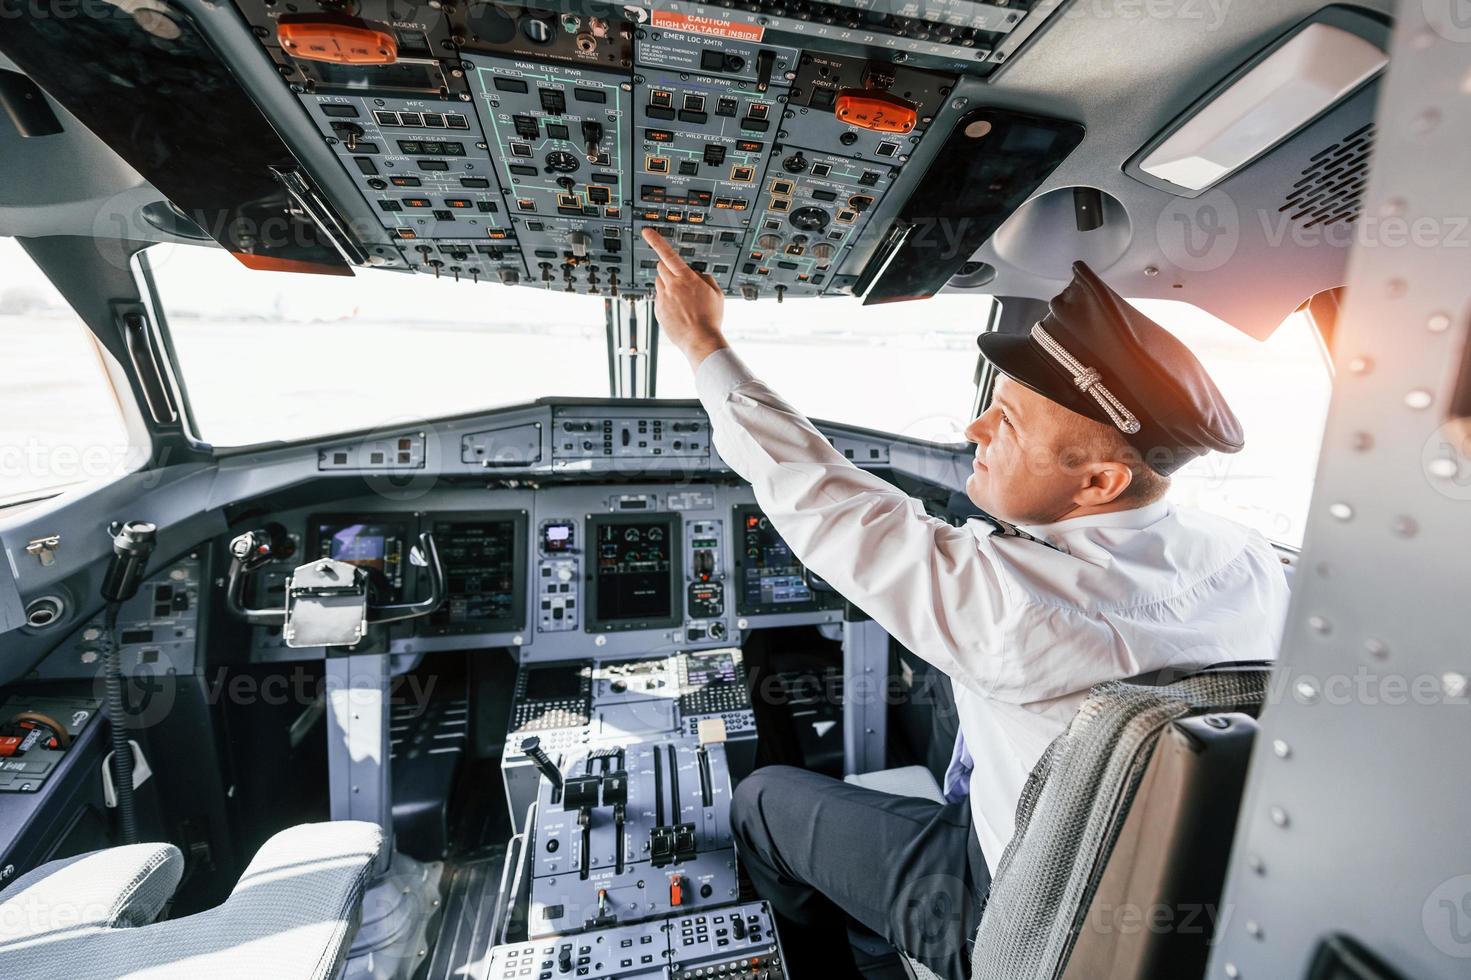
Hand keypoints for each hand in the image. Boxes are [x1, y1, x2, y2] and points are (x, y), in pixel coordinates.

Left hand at [641, 227, 727, 368]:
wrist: (701, 340)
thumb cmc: (710, 318)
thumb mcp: (716, 294)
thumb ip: (705, 278)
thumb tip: (697, 274)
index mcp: (686, 278)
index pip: (668, 254)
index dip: (656, 241)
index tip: (647, 232)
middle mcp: (672, 286)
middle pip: (660, 267)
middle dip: (667, 267)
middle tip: (678, 277)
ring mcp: (663, 299)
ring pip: (659, 283)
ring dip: (667, 284)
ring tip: (681, 299)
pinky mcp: (658, 310)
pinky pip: (659, 299)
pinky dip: (667, 301)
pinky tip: (679, 311)